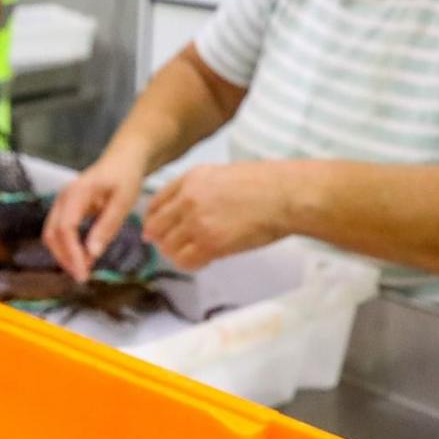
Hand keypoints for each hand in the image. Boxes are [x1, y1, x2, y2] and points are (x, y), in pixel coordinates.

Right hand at [41, 149, 149, 281]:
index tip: (83, 273)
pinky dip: (66, 247)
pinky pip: (58, 231)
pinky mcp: (65, 208)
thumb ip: (107, 226)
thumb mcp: (123, 201)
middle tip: (83, 276)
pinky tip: (82, 257)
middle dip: (64, 258)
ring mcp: (61, 203)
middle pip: (52, 234)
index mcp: (77, 193)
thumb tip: (92, 255)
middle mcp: (63, 198)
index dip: (72, 254)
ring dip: (64, 254)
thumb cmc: (125, 177)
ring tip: (84, 269)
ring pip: (51, 234)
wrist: (123, 160)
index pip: (65, 229)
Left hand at [142, 161, 297, 270]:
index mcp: (191, 179)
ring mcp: (197, 222)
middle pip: (156, 227)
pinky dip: (191, 264)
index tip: (155, 230)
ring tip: (193, 254)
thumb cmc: (265, 184)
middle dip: (161, 240)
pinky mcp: (210, 243)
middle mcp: (188, 199)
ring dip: (177, 254)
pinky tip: (203, 261)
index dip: (153, 220)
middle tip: (171, 247)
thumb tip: (186, 208)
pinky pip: (186, 261)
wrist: (285, 195)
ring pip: (168, 247)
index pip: (156, 203)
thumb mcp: (223, 174)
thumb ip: (199, 189)